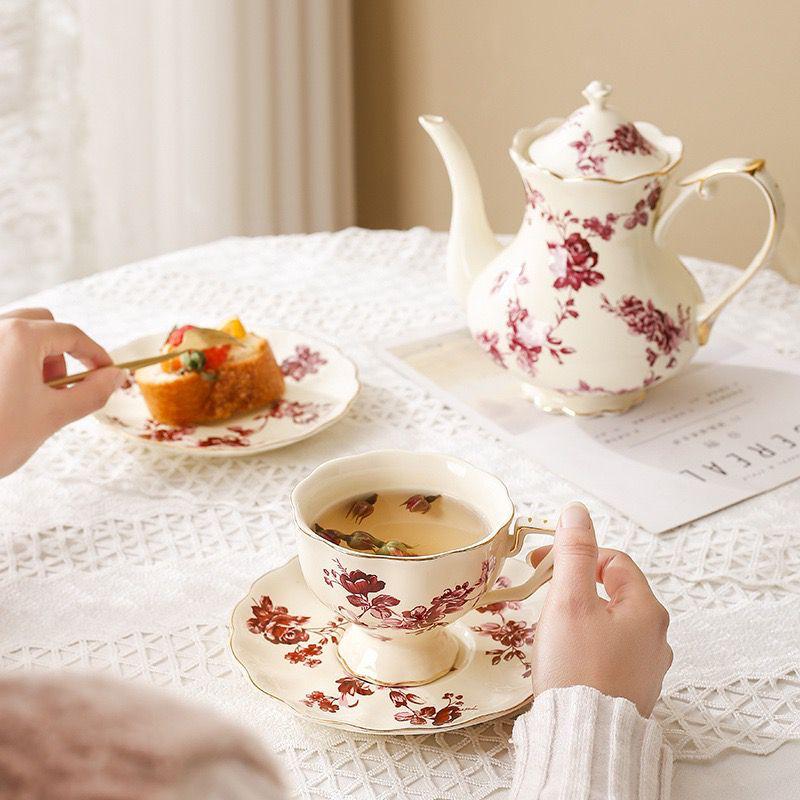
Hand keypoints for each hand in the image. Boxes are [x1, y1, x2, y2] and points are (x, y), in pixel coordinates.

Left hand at [0, 308, 124, 476]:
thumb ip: (93, 392)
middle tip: (59, 389)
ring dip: (35, 358)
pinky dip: (12, 362)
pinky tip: (8, 394)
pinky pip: (0, 346)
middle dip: (60, 354)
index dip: (95, 355)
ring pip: (18, 333)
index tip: (107, 374)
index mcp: (20, 337)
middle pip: (43, 324)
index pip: (72, 335)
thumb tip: (115, 377)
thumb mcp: (54, 416)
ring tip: (29, 396)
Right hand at [530, 502, 671, 716]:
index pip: (614, 562)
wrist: (583, 738)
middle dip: (575, 587)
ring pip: (609, 623)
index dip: (576, 556)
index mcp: (647, 610)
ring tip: (550, 630)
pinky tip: (565, 658)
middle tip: (544, 597)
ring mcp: (647, 667)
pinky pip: (609, 652)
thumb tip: (578, 512)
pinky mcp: (632, 690)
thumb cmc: (577, 668)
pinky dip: (586, 644)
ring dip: (579, 616)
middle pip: (612, 592)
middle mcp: (656, 638)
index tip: (542, 564)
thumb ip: (574, 553)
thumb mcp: (570, 601)